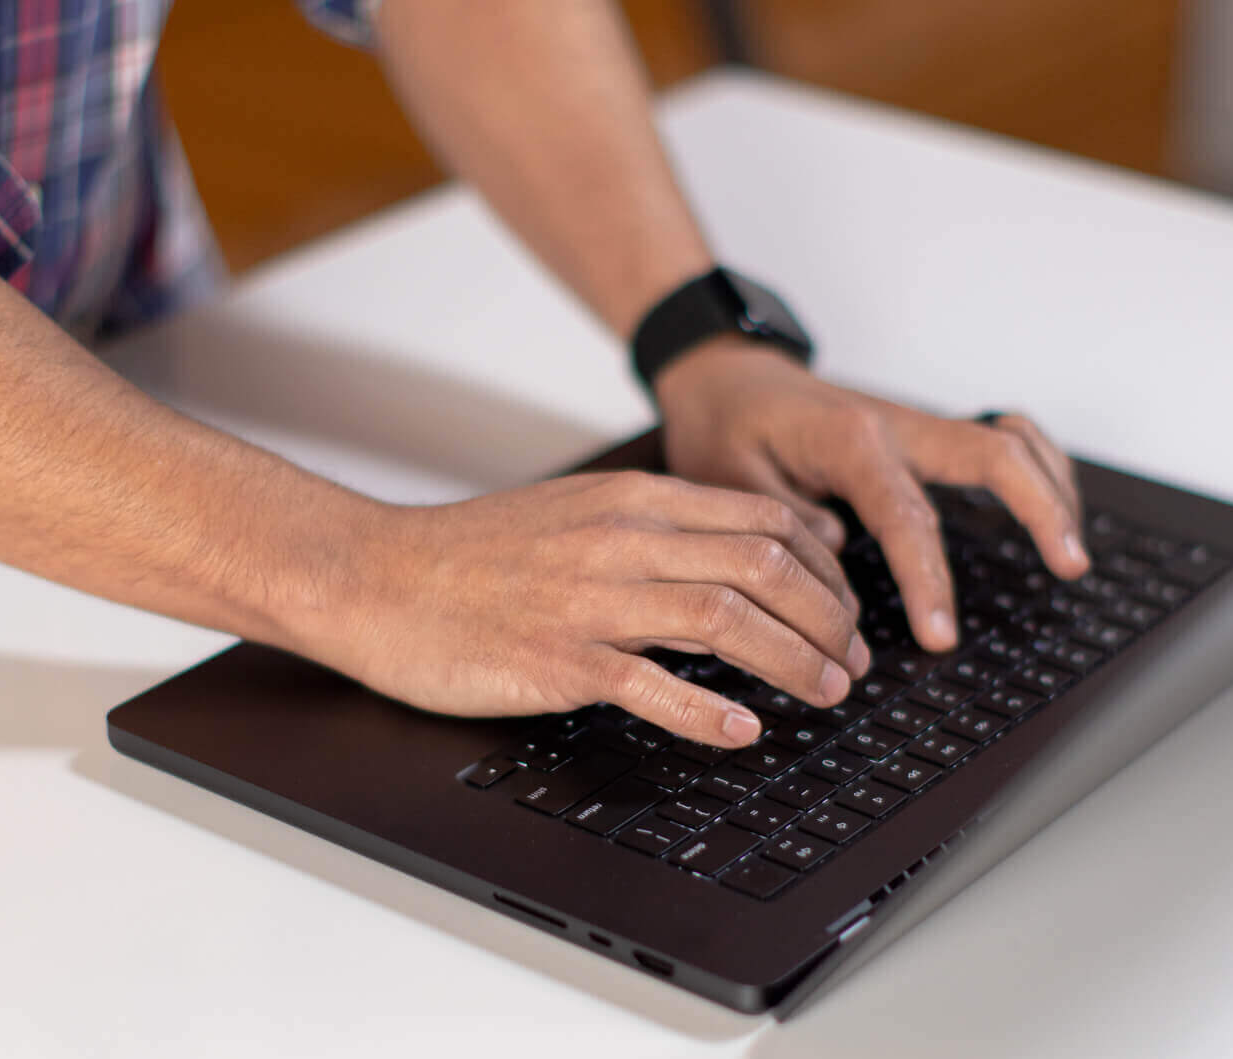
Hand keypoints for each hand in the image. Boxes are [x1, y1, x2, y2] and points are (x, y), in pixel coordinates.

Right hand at [296, 471, 869, 747]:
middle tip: (853, 659)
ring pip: (723, 617)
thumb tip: (735, 563)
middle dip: (828, 616)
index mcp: (632, 500)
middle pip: (762, 563)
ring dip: (792, 660)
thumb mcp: (577, 514)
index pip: (763, 517)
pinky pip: (649, 683)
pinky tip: (741, 732)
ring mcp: (589, 598)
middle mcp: (620, 538)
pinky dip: (706, 711)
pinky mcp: (556, 657)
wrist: (378, 575)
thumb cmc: (474, 553)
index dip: (824, 565)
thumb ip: (655, 531)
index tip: (846, 605)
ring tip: (827, 693)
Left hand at [654, 338, 1087, 652]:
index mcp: (846, 438)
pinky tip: (1047, 506)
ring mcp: (913, 426)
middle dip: (1039, 508)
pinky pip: (994, 439)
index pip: (906, 515)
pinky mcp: (920, 434)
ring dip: (1050, 484)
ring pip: (1007, 439)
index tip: (940, 636)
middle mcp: (892, 425)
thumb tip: (839, 567)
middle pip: (991, 453)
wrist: (723, 375)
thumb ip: (780, 527)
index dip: (929, 579)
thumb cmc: (723, 425)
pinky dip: (1033, 466)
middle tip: (1069, 567)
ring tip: (1072, 549)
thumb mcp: (725, 477)